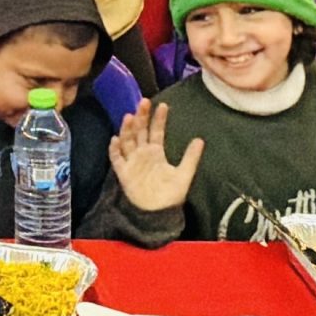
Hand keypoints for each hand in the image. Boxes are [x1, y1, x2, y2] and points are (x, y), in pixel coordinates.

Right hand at [106, 99, 203, 213]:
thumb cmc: (171, 194)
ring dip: (128, 129)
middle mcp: (143, 153)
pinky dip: (115, 149)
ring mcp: (132, 161)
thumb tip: (200, 139)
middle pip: (140, 131)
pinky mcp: (124, 172)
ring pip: (127, 140)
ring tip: (130, 116)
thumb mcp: (184, 174)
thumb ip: (191, 157)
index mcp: (156, 152)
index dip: (159, 118)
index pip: (156, 131)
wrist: (159, 213)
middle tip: (144, 101)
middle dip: (141, 116)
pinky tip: (116, 139)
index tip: (163, 105)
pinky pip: (117, 159)